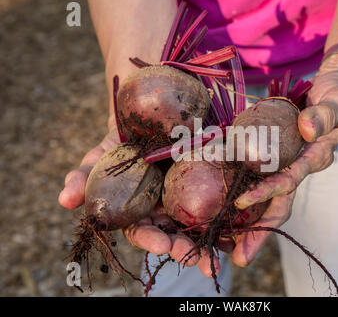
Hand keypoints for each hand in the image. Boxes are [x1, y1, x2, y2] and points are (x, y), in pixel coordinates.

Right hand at [58, 116, 221, 277]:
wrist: (150, 115)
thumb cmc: (121, 138)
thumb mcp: (102, 155)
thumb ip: (85, 176)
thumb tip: (64, 200)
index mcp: (138, 209)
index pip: (143, 231)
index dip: (151, 239)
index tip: (163, 245)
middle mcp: (163, 209)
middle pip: (173, 234)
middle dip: (183, 249)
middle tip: (195, 258)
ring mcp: (186, 198)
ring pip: (197, 225)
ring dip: (206, 243)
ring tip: (216, 256)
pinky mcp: (208, 183)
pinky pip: (218, 204)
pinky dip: (227, 220)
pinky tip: (235, 232)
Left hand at [231, 53, 337, 265]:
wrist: (336, 92)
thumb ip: (325, 115)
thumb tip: (306, 130)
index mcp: (314, 159)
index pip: (288, 181)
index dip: (266, 192)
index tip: (241, 202)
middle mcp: (298, 168)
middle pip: (277, 204)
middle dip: (259, 232)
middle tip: (239, 258)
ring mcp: (286, 164)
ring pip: (264, 197)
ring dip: (247, 221)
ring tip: (225, 243)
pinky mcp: (275, 157)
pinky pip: (255, 175)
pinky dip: (240, 190)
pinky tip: (221, 205)